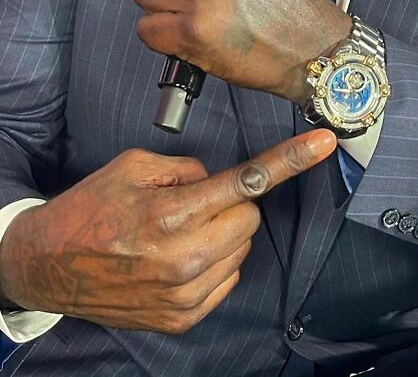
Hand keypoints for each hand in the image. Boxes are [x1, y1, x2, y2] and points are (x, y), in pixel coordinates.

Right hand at [0, 130, 335, 332]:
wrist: (49, 266)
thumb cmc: (90, 210)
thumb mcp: (133, 168)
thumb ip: (186, 168)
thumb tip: (217, 178)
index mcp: (171, 214)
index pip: (246, 181)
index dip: (291, 160)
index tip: (325, 143)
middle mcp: (184, 258)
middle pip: (251, 217)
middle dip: (232, 204)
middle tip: (192, 205)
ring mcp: (184, 294)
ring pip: (242, 248)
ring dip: (222, 235)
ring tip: (177, 234)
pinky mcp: (182, 317)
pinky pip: (227, 278)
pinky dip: (214, 262)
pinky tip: (179, 258)